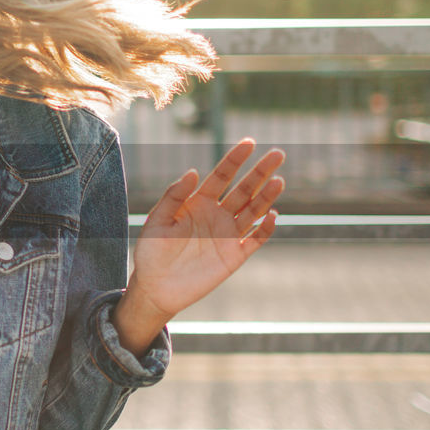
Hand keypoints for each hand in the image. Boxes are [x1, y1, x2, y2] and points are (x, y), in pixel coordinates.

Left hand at [128, 138, 284, 320]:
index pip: (221, 176)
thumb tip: (194, 172)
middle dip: (260, 172)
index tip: (249, 142)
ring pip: (253, 211)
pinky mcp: (234, 256)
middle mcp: (217, 215)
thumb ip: (174, 196)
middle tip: (278, 154)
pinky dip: (265, 229)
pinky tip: (272, 215)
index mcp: (198, 202)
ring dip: (266, 197)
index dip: (235, 159)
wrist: (155, 287)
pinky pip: (255, 240)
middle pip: (243, 189)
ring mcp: (227, 235)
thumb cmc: (151, 252)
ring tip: (278, 180)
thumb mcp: (157, 221)